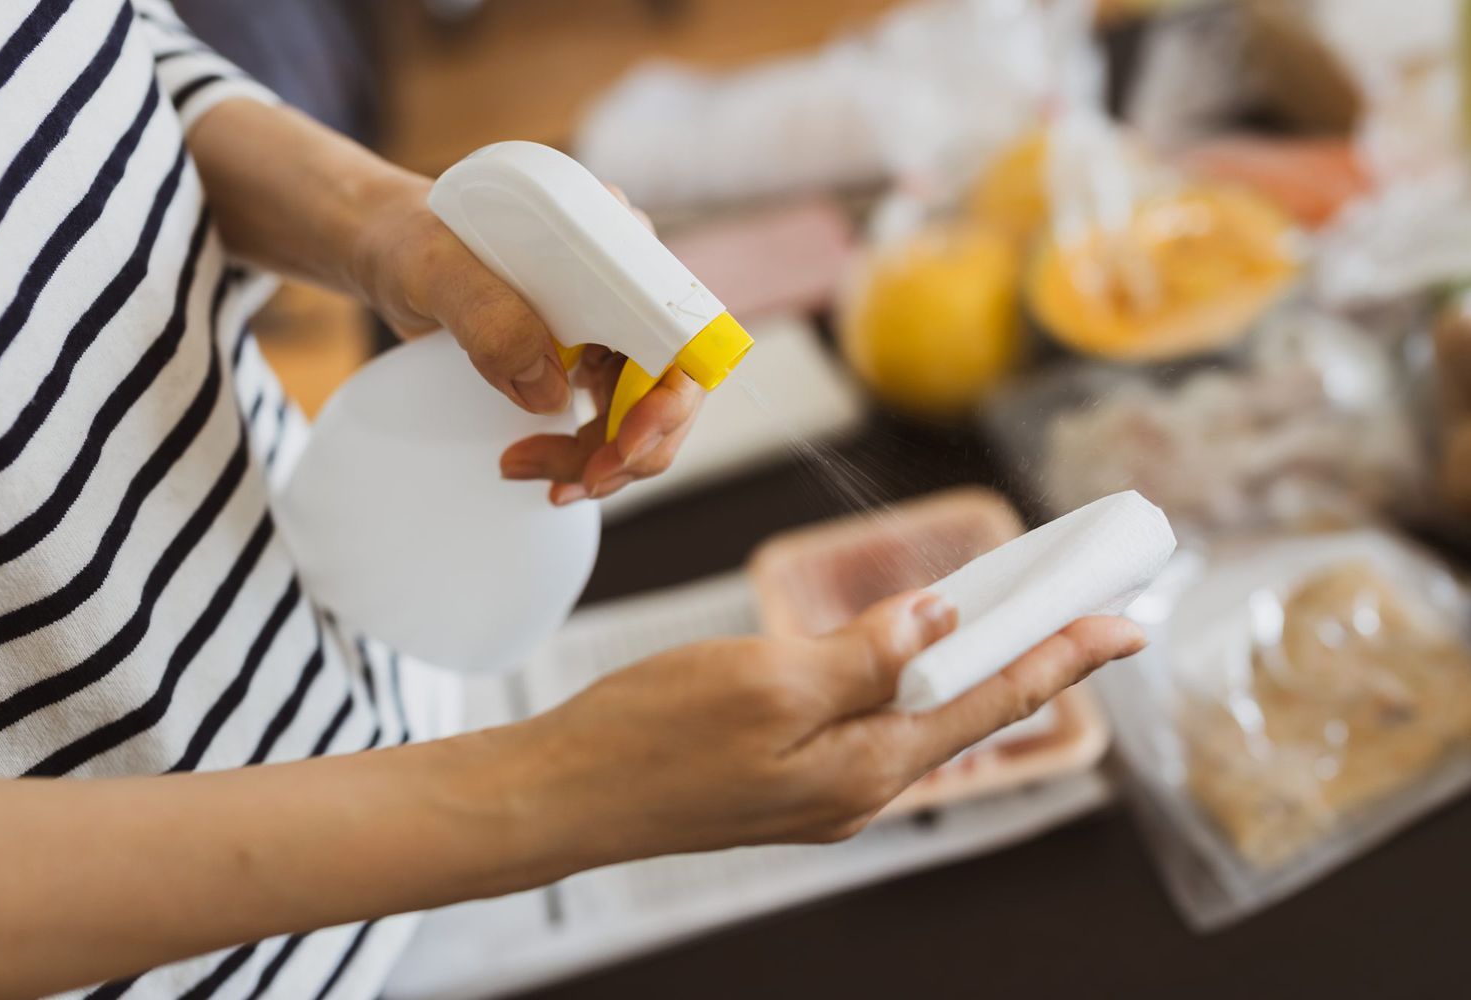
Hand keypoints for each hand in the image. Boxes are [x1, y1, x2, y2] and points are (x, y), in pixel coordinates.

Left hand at [350, 176, 701, 504]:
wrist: (390, 254)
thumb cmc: (410, 241)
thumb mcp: (435, 269)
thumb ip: (489, 316)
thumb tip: (550, 394)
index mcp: (616, 247)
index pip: (682, 329)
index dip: (671, 395)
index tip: (627, 441)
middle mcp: (628, 289)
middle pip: (671, 386)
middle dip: (635, 447)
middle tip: (579, 483)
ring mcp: (610, 329)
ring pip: (641, 417)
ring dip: (600, 462)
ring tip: (526, 471)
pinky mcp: (585, 362)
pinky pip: (607, 425)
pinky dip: (581, 458)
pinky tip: (533, 466)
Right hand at [518, 592, 1145, 862]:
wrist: (563, 797)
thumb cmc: (651, 737)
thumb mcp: (766, 679)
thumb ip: (865, 654)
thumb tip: (940, 618)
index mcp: (868, 766)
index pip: (994, 698)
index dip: (1065, 653)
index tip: (1125, 621)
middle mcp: (860, 788)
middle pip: (967, 708)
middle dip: (1032, 656)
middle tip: (1083, 610)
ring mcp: (822, 789)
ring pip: (917, 715)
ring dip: (969, 665)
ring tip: (1009, 620)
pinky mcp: (785, 778)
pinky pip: (868, 722)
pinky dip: (903, 678)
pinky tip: (901, 652)